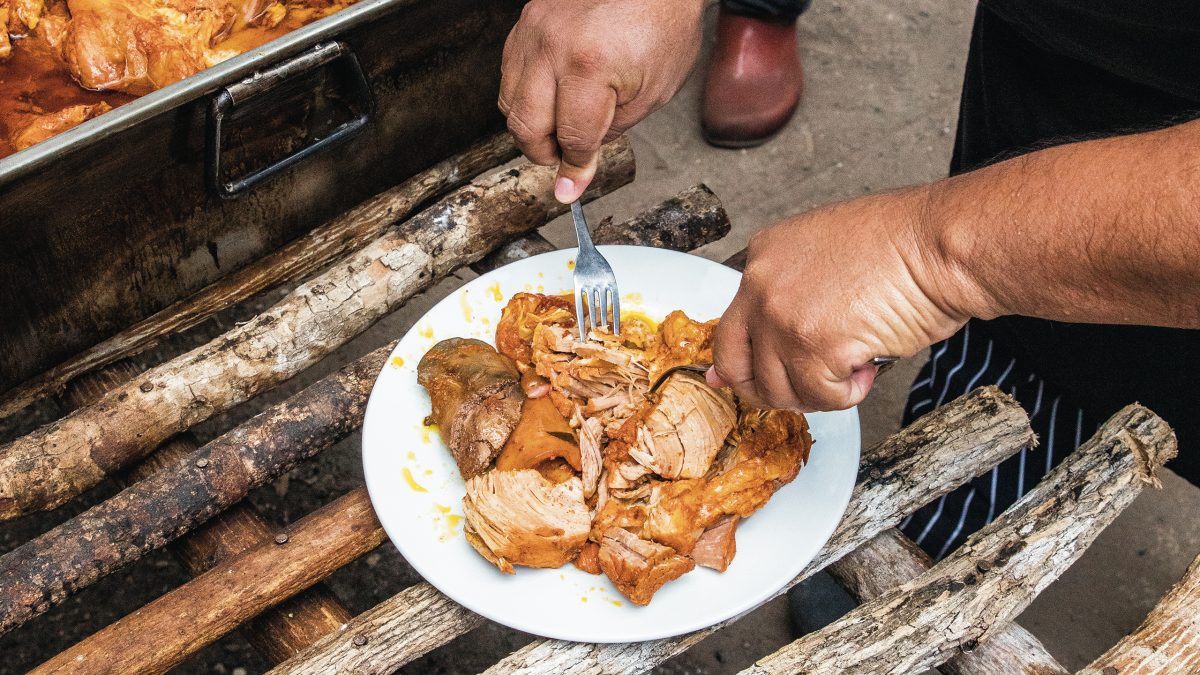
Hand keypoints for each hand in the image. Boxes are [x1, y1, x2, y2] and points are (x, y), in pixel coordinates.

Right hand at [498, 0, 703, 202]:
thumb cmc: (664, 25)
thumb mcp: (652, 94)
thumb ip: (610, 134)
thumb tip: (577, 170)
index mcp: (589, 66)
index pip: (571, 138)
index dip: (574, 169)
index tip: (570, 189)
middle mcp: (552, 46)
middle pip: (524, 125)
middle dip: (544, 152)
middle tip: (565, 157)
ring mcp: (534, 29)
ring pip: (509, 100)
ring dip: (532, 124)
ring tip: (562, 125)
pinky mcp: (527, 20)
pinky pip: (511, 71)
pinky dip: (526, 93)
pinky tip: (552, 95)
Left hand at [706, 188, 988, 410]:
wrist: (940, 246)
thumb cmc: (906, 245)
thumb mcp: (827, 250)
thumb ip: (795, 288)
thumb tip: (775, 340)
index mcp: (763, 256)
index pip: (732, 324)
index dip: (750, 358)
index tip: (758, 375)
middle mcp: (761, 285)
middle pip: (734, 364)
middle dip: (765, 389)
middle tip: (801, 390)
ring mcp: (782, 318)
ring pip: (778, 389)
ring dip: (818, 390)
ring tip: (854, 364)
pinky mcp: (812, 347)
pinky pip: (820, 396)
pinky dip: (848, 394)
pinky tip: (869, 364)